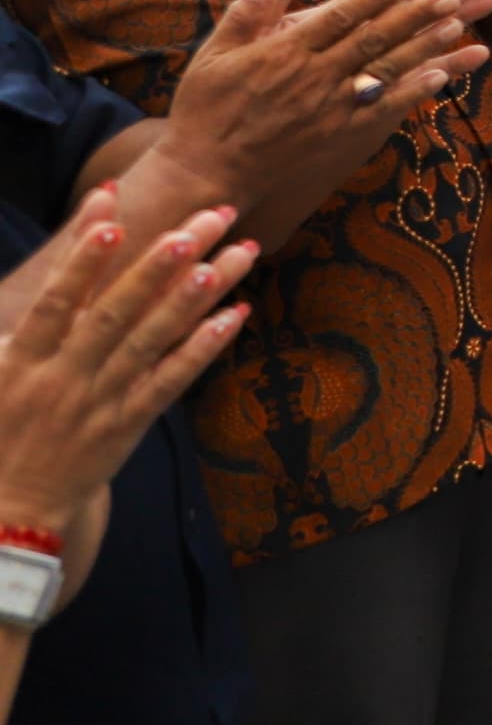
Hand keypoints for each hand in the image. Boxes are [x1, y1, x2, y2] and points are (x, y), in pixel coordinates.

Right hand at [0, 190, 253, 532]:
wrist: (10, 508)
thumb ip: (26, 315)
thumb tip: (50, 269)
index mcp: (23, 360)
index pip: (56, 301)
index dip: (82, 260)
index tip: (110, 216)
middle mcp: (66, 377)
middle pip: (119, 311)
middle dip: (161, 262)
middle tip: (201, 222)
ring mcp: (101, 400)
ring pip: (155, 340)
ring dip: (196, 296)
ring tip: (233, 256)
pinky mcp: (130, 423)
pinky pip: (172, 382)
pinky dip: (204, 348)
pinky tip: (236, 314)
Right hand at [162, 0, 491, 208]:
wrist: (206, 173)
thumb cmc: (207, 108)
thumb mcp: (217, 50)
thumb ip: (255, 4)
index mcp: (286, 51)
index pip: (344, 12)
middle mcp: (315, 77)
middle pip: (377, 35)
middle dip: (419, 8)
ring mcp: (332, 108)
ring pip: (387, 68)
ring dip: (426, 43)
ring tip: (461, 18)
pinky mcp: (340, 136)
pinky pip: (384, 110)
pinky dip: (415, 90)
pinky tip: (444, 73)